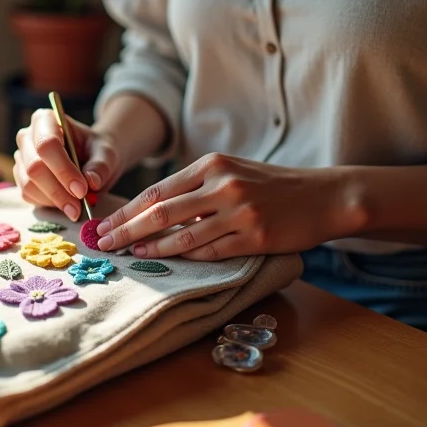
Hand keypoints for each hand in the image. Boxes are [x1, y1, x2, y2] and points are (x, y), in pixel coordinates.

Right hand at [14, 109, 122, 220]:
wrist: (93, 158)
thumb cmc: (98, 150)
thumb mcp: (106, 153)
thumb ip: (100, 165)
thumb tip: (92, 181)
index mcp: (46, 120)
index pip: (46, 144)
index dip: (63, 169)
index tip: (82, 190)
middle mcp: (27, 137)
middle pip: (34, 167)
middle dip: (58, 190)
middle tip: (80, 206)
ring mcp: (22, 158)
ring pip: (29, 184)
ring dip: (54, 200)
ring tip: (76, 208)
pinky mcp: (21, 178)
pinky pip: (28, 195)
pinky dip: (48, 204)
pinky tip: (66, 203)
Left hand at [95, 153, 354, 259]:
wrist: (323, 195)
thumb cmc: (269, 184)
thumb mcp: (230, 171)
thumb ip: (194, 187)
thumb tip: (150, 210)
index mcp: (211, 165)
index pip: (157, 191)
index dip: (127, 211)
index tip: (103, 223)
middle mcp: (222, 185)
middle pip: (161, 213)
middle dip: (126, 229)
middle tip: (103, 243)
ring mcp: (239, 212)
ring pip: (183, 236)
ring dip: (151, 248)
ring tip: (130, 254)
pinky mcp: (255, 237)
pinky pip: (211, 252)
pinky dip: (186, 258)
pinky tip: (167, 260)